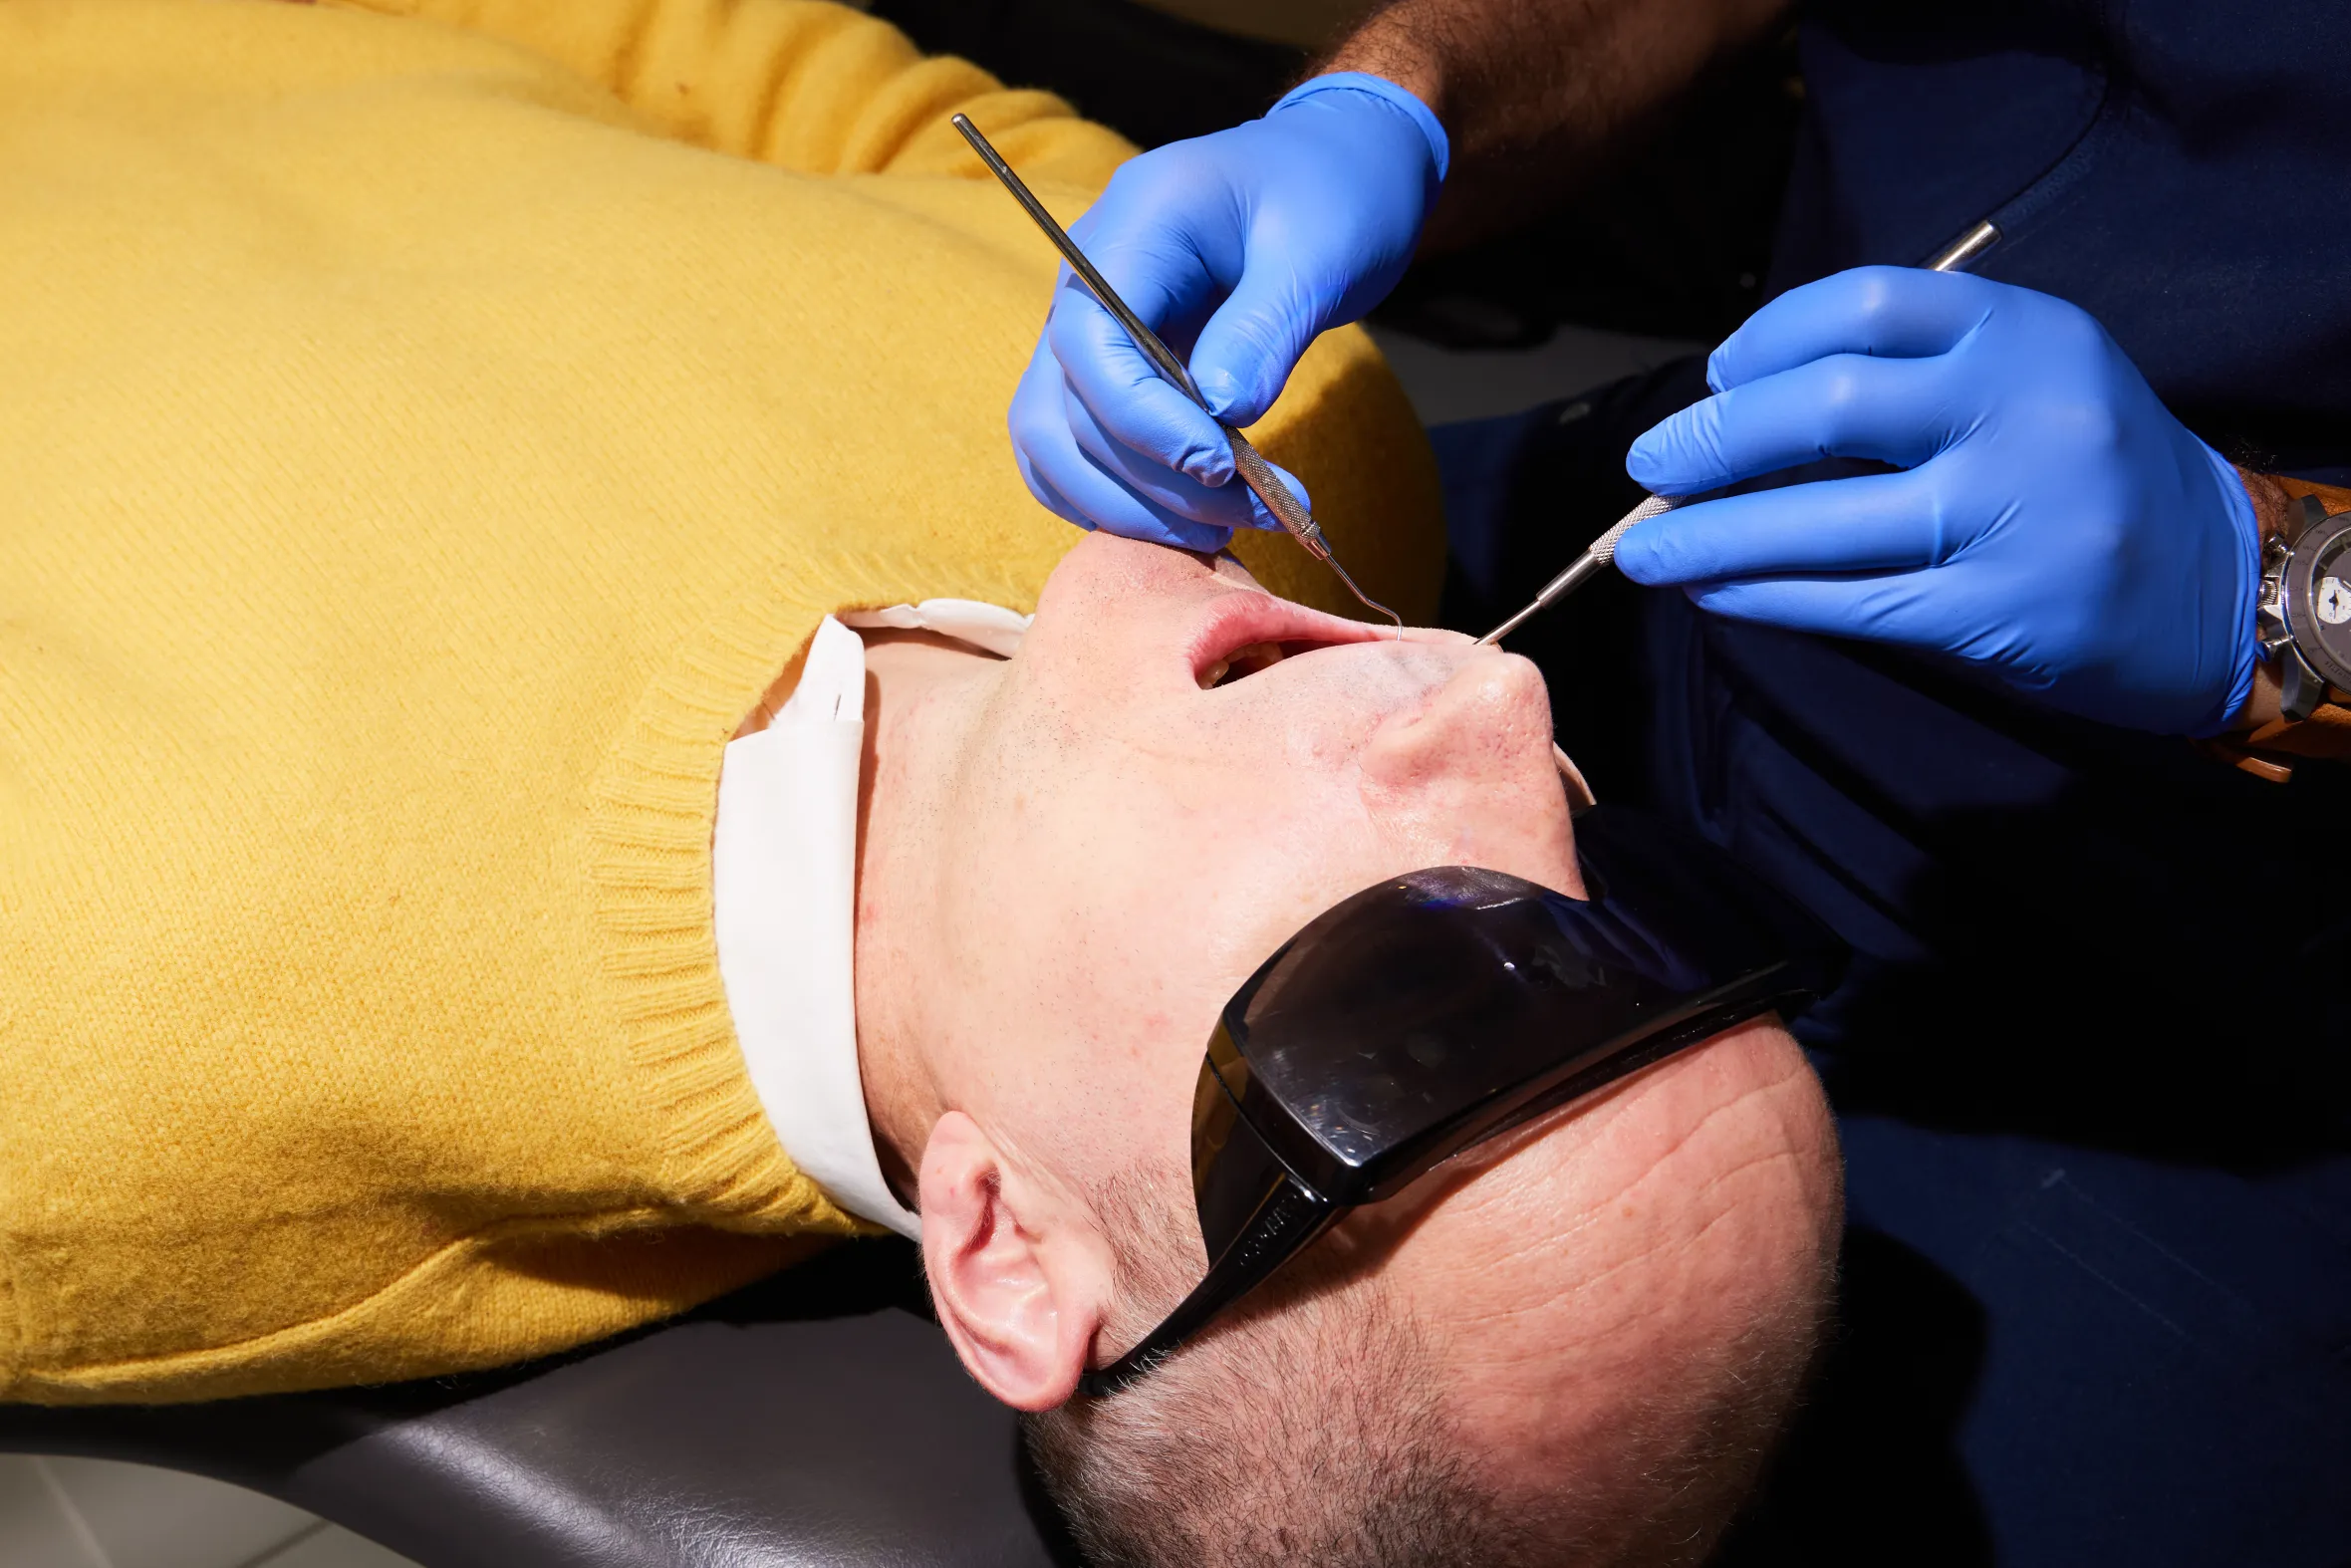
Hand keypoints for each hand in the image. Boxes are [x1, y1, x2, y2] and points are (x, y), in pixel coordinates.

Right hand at [1009, 73, 1446, 550]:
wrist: (1334, 168)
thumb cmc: (1335, 193)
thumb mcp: (1320, 249)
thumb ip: (1263, 329)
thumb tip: (1219, 418)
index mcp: (1131, 226)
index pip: (1090, 344)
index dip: (1144, 421)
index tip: (1222, 468)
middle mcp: (1086, 279)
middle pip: (1067, 407)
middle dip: (1152, 480)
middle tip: (1253, 513)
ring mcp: (1090, 326)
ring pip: (1056, 441)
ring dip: (1129, 505)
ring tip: (1226, 530)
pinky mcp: (1110, 369)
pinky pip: (1075, 448)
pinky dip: (1118, 498)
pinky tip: (1191, 521)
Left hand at [1616, 267, 2260, 734]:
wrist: (2211, 582)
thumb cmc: (2077, 470)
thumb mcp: (2021, 383)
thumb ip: (1903, 379)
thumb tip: (1725, 412)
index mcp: (2025, 332)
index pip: (1868, 303)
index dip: (1769, 339)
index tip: (1714, 380)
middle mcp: (2024, 411)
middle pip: (1828, 405)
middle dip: (1715, 441)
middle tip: (1651, 467)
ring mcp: (2016, 515)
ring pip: (1821, 521)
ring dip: (1709, 537)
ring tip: (1644, 552)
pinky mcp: (1998, 613)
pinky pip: (1848, 603)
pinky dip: (1762, 597)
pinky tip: (1713, 594)